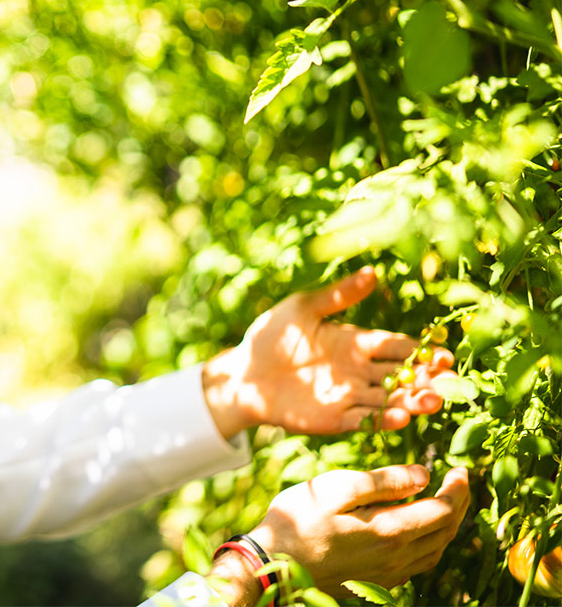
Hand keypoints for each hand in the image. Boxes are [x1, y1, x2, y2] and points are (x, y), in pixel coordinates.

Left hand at [202, 267, 455, 436]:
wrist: (243, 372)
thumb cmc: (271, 336)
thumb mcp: (303, 309)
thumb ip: (338, 296)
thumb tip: (372, 272)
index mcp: (357, 342)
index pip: (398, 347)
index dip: (421, 350)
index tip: (444, 353)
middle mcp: (360, 371)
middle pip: (403, 376)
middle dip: (427, 379)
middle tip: (450, 380)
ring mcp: (350, 396)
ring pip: (390, 400)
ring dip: (412, 402)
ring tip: (431, 401)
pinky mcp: (335, 419)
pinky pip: (365, 420)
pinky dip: (383, 420)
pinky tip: (401, 417)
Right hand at [247, 464, 470, 597]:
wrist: (273, 566)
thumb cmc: (298, 520)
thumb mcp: (336, 488)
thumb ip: (382, 482)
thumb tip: (423, 475)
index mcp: (390, 531)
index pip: (442, 510)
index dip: (457, 489)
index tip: (461, 469)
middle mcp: (397, 558)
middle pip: (445, 532)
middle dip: (459, 505)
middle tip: (460, 482)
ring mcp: (388, 575)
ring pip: (436, 551)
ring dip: (448, 526)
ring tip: (447, 504)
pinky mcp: (377, 582)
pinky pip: (419, 564)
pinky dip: (431, 543)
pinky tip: (420, 531)